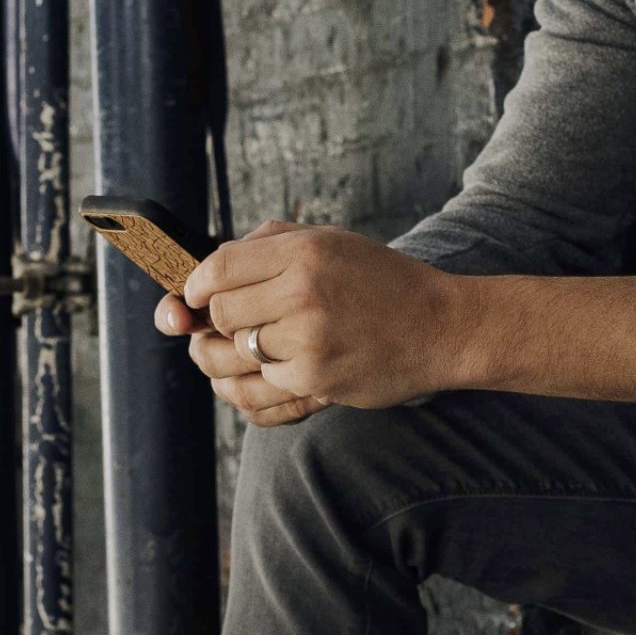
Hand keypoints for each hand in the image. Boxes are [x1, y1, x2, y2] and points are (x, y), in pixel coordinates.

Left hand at [153, 221, 462, 425]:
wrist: (441, 327)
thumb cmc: (381, 282)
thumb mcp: (330, 242)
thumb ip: (267, 246)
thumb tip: (203, 271)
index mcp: (303, 252)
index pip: (217, 268)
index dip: (194, 286)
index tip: (195, 296)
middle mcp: (302, 294)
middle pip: (219, 314)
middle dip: (216, 322)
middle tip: (229, 325)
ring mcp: (308, 342)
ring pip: (232, 356)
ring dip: (228, 358)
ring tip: (240, 352)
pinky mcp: (316, 382)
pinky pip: (257, 392)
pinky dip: (254, 387)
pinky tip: (267, 375)